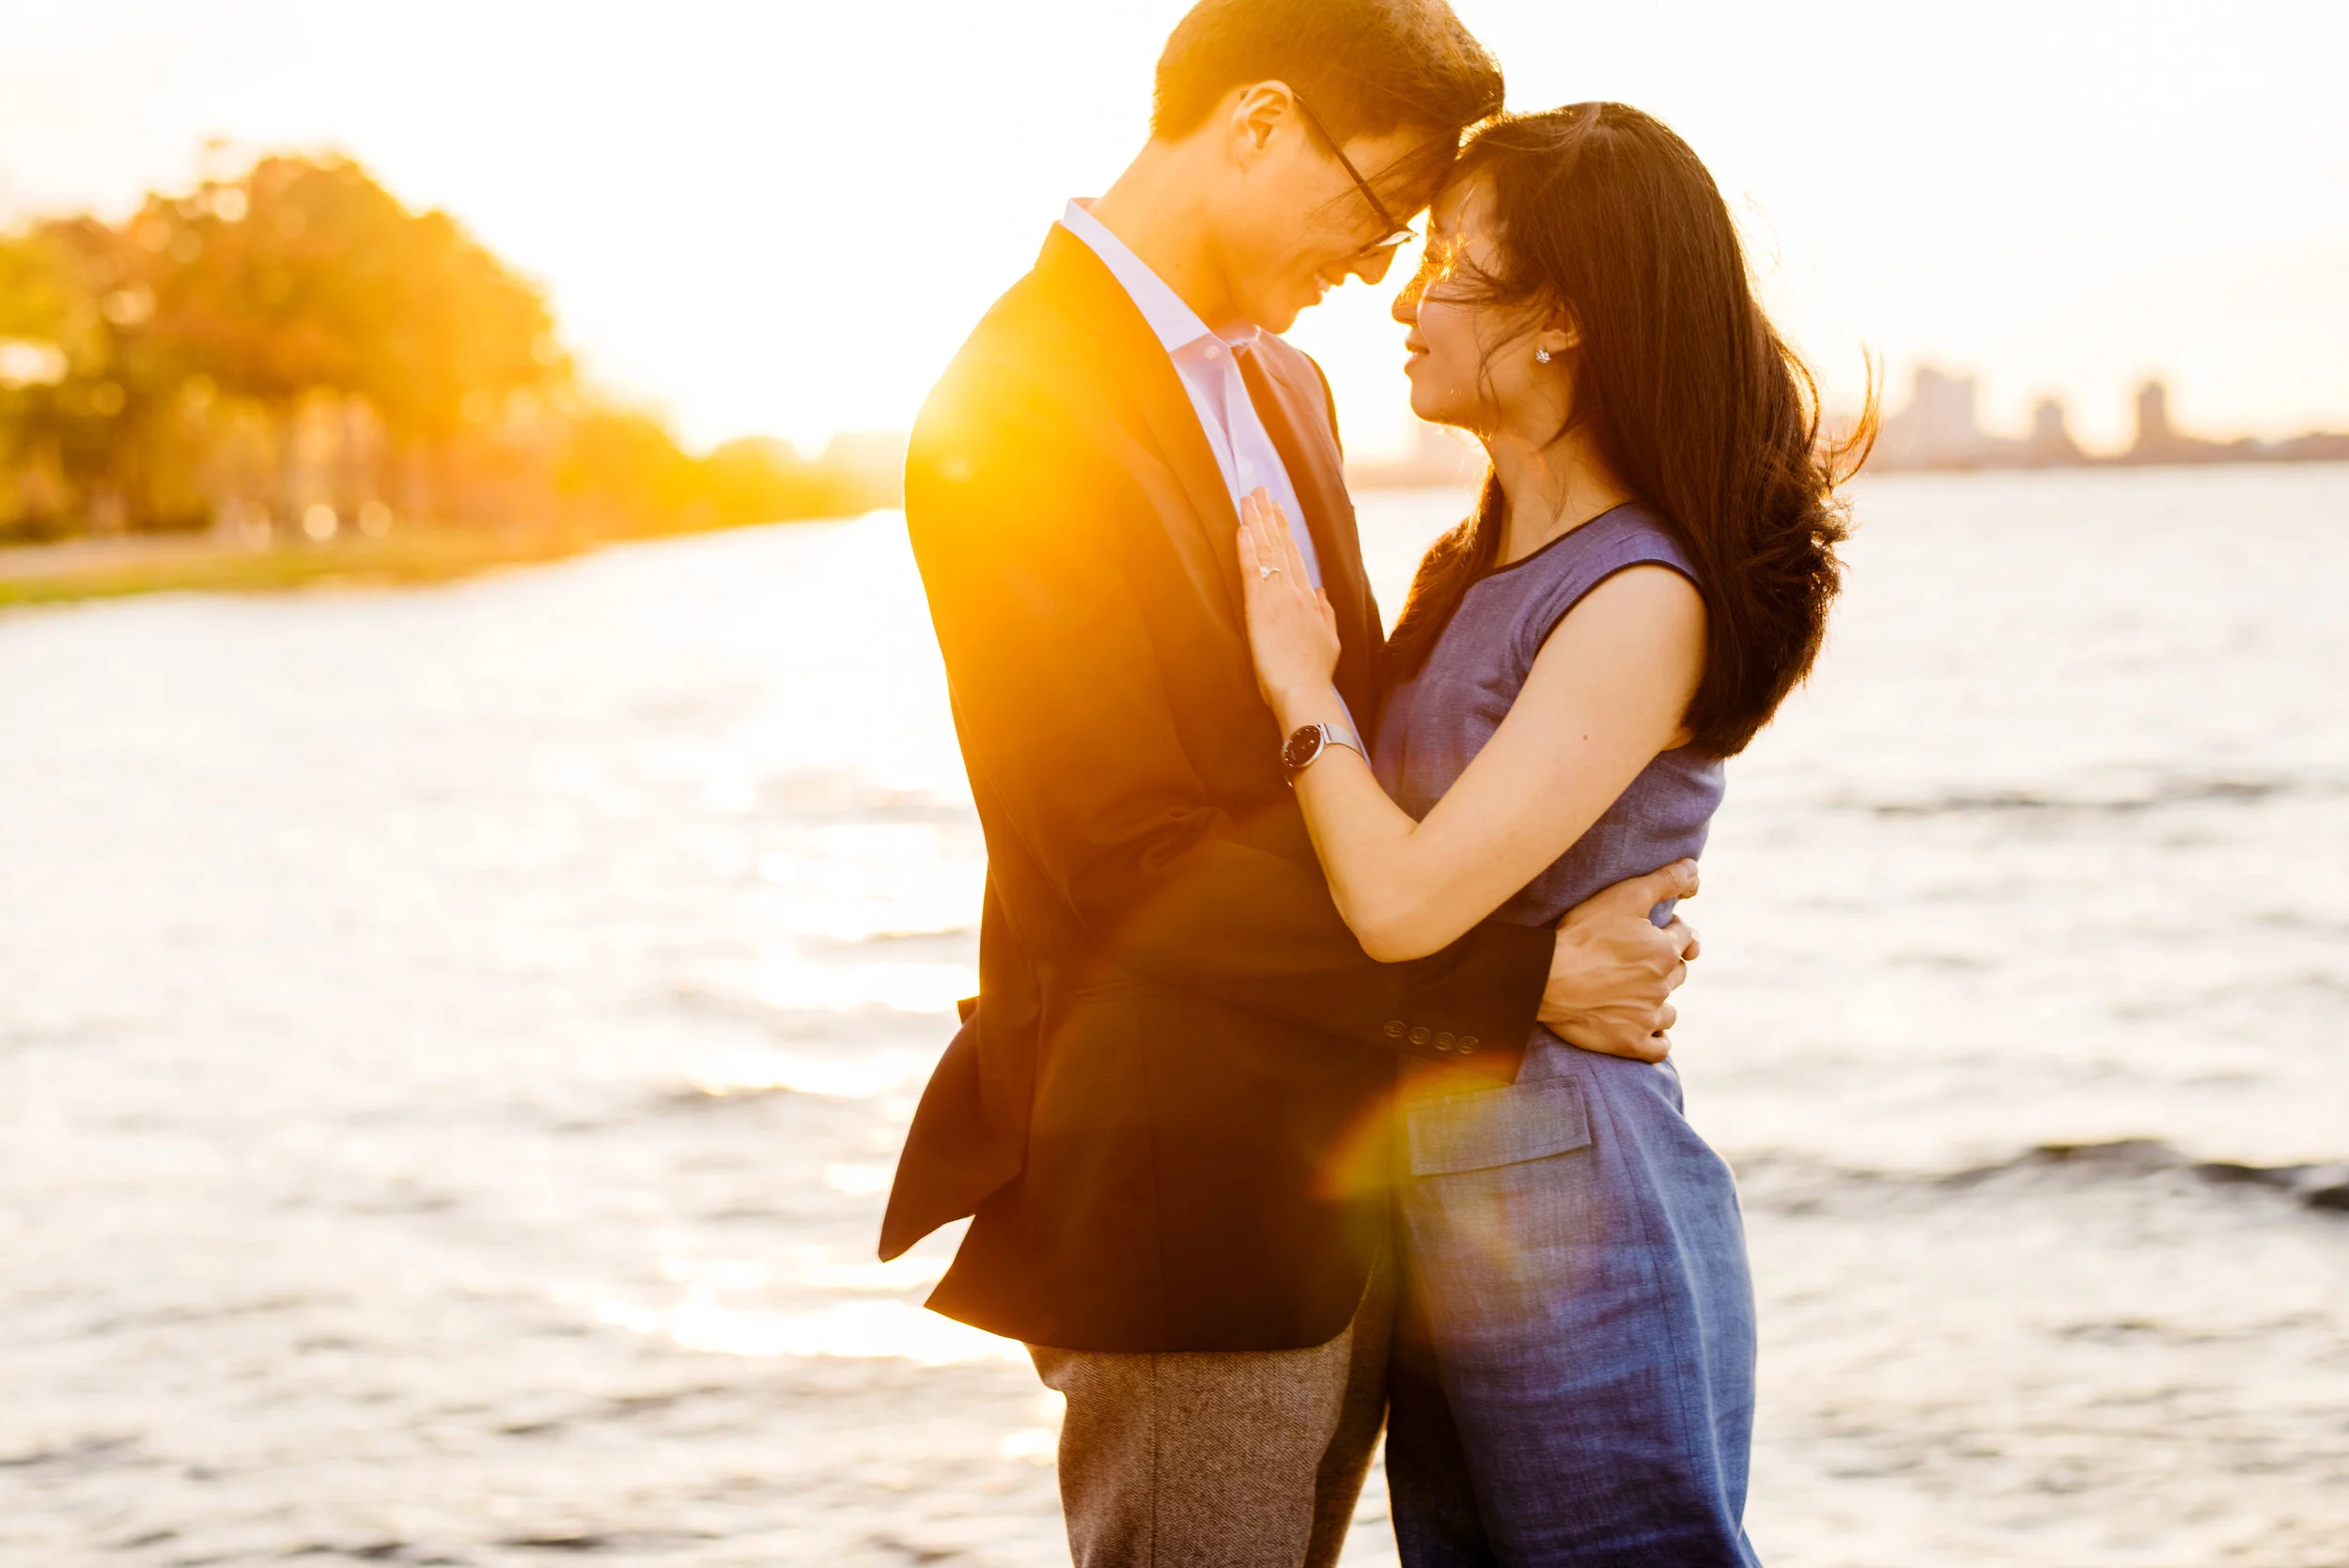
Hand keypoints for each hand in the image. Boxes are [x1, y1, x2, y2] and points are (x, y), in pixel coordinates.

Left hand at [1237, 488, 1339, 716]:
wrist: (1306, 693)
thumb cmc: (1314, 674)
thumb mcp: (1328, 640)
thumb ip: (1325, 612)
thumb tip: (1321, 591)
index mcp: (1309, 599)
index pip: (1294, 556)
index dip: (1285, 530)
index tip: (1278, 508)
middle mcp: (1295, 592)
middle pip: (1281, 545)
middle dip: (1270, 516)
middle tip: (1261, 491)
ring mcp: (1279, 597)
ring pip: (1267, 552)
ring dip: (1257, 523)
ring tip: (1249, 499)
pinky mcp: (1261, 609)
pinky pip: (1253, 571)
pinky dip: (1248, 548)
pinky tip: (1243, 529)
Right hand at [1539, 860, 1700, 1061]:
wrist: (1546, 979)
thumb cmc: (1583, 934)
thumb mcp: (1625, 896)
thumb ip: (1665, 881)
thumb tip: (1695, 868)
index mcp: (1665, 950)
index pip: (1684, 936)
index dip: (1670, 928)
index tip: (1652, 927)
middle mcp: (1662, 985)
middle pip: (1678, 972)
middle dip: (1666, 963)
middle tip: (1639, 958)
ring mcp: (1647, 1016)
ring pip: (1670, 1010)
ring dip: (1660, 1001)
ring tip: (1638, 993)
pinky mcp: (1629, 1042)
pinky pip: (1658, 1047)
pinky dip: (1656, 1038)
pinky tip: (1644, 1028)